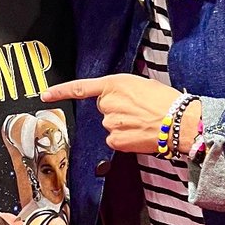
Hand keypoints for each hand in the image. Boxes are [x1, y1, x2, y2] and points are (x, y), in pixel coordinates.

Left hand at [42, 74, 194, 154]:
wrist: (179, 121)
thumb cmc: (166, 101)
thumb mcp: (142, 84)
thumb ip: (122, 90)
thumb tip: (117, 99)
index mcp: (114, 84)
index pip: (80, 88)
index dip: (60, 91)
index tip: (45, 95)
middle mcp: (108, 103)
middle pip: (103, 109)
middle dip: (116, 110)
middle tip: (137, 111)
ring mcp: (110, 123)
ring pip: (109, 125)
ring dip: (122, 125)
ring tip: (143, 122)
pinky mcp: (115, 140)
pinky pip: (114, 140)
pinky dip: (125, 139)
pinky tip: (139, 133)